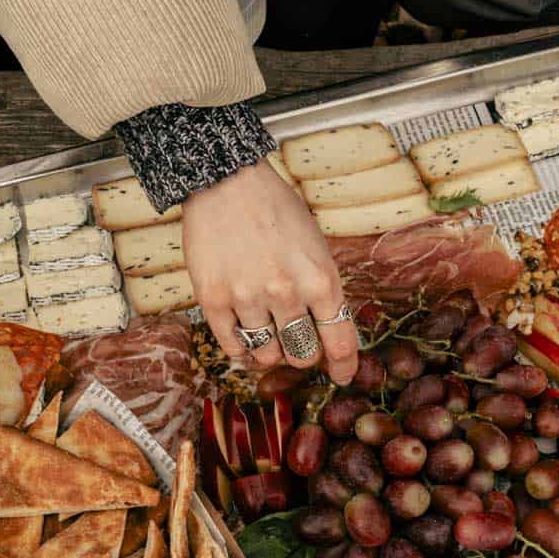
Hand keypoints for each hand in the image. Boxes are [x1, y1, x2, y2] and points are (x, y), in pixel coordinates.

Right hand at [183, 158, 358, 382]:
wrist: (226, 181)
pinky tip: (244, 336)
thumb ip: (322, 288)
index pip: (340, 342)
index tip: (343, 376)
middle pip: (303, 355)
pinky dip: (242, 349)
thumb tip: (327, 331)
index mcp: (320, 279)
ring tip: (267, 329)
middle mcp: (286, 293)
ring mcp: (247, 298)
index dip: (345, 367)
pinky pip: (233, 347)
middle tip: (297, 343)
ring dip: (271, 350)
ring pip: (267, 356)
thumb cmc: (275, 208)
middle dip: (303, 354)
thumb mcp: (316, 245)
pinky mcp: (213, 300)